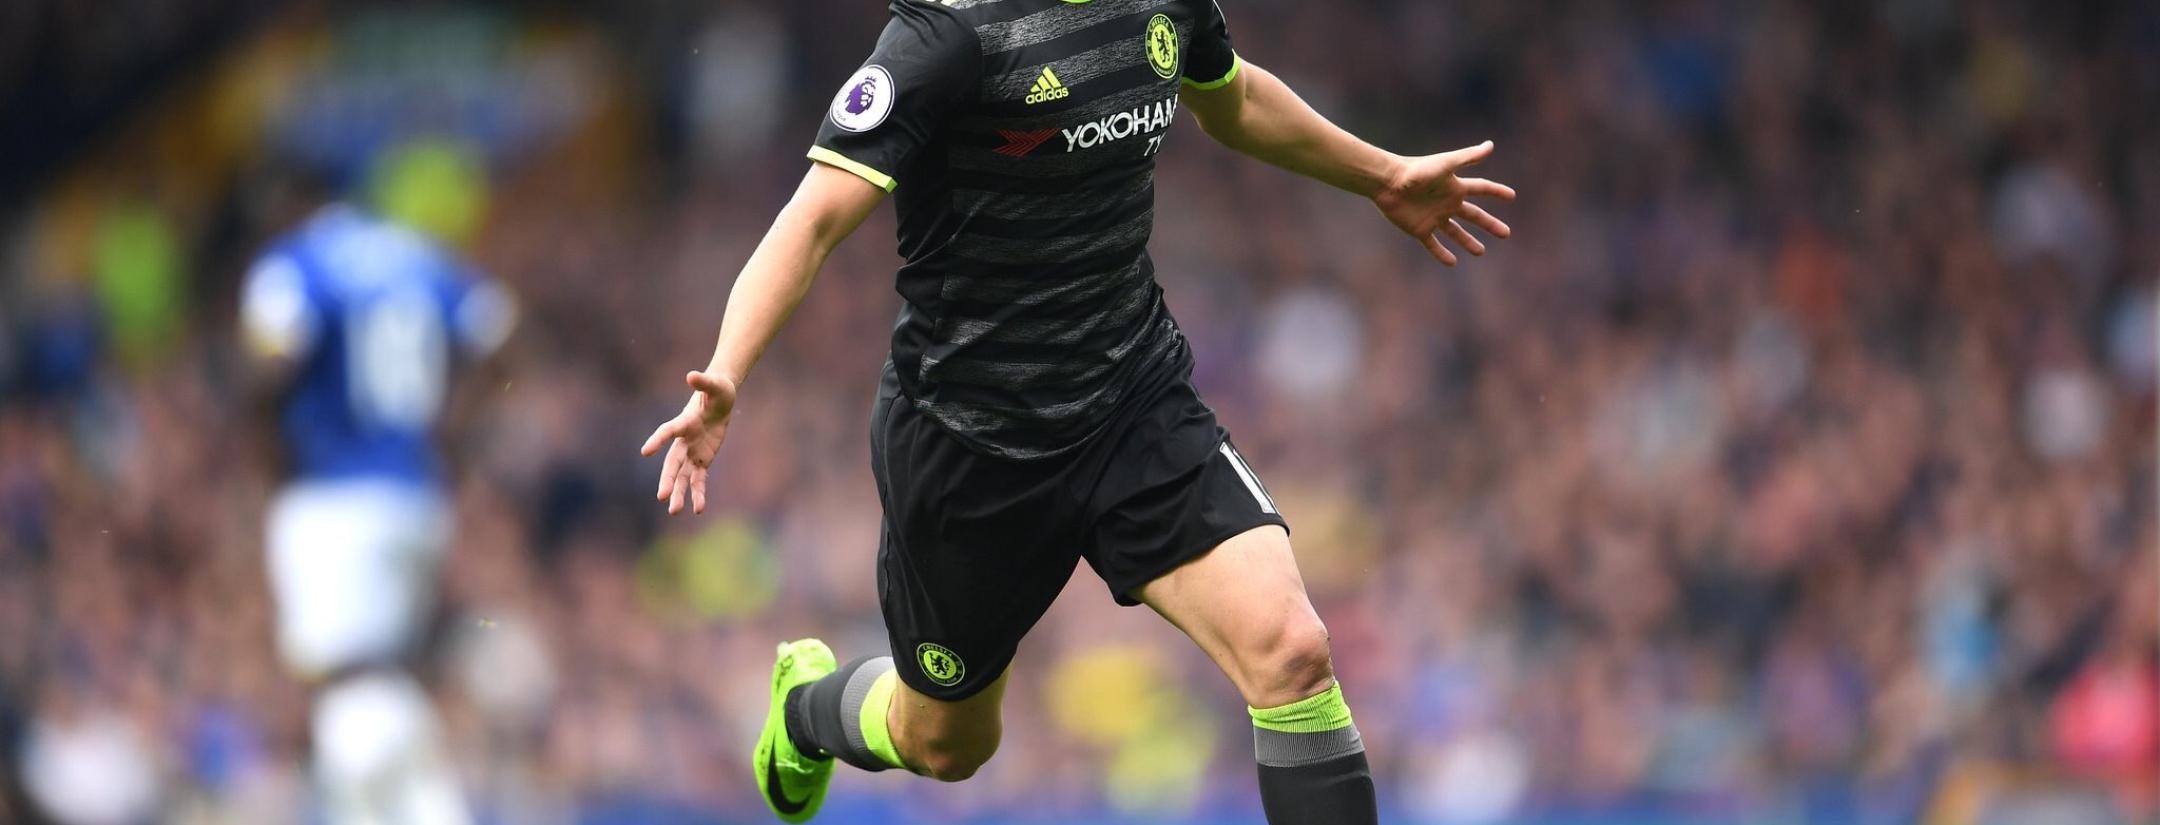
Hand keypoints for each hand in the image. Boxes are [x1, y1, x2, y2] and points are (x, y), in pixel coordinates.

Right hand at [639, 370, 738, 514]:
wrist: (720, 400)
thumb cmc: (717, 390)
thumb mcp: (715, 385)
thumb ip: (703, 382)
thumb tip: (691, 376)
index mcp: (684, 422)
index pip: (668, 431)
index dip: (658, 439)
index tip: (645, 451)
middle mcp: (684, 441)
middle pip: (672, 463)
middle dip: (667, 479)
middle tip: (661, 496)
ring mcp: (692, 452)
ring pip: (682, 476)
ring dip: (678, 493)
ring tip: (674, 511)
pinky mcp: (702, 460)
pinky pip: (699, 480)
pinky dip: (698, 493)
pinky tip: (697, 509)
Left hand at [1372, 140, 1516, 265]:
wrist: (1387, 182)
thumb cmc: (1417, 170)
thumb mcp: (1446, 163)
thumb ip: (1468, 157)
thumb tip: (1491, 145)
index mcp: (1455, 187)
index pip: (1481, 189)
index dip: (1496, 192)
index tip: (1511, 196)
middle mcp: (1446, 202)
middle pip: (1473, 215)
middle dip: (1489, 224)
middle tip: (1506, 234)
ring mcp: (1434, 217)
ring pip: (1455, 232)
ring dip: (1468, 242)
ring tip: (1480, 252)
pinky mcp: (1419, 229)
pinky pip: (1433, 245)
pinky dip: (1441, 254)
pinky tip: (1452, 263)